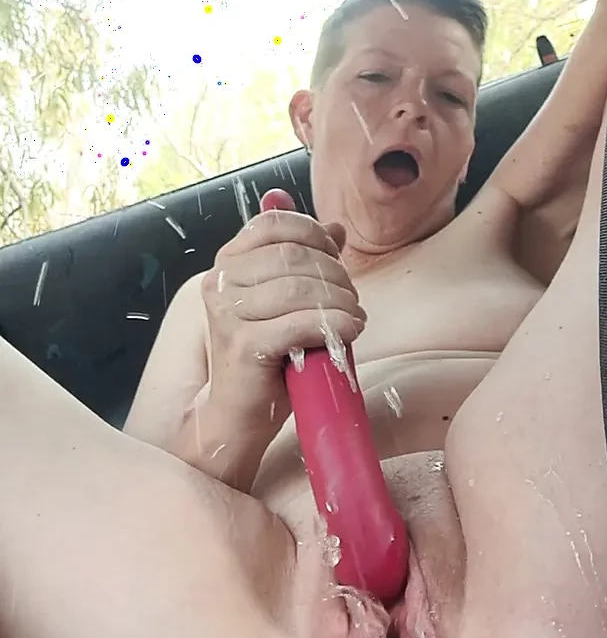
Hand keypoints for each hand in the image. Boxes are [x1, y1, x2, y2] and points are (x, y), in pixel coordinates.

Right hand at [200, 199, 366, 432]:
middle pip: (293, 256)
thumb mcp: (285, 299)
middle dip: (335, 273)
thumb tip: (336, 228)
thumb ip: (304, 259)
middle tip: (352, 298)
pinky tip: (351, 331)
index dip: (313, 234)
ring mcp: (228, 313)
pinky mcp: (244, 345)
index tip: (335, 255)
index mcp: (228, 261)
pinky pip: (301, 323)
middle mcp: (221, 281)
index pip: (274, 223)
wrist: (238, 414)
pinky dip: (335, 324)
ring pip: (300, 288)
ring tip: (355, 316)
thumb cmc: (267, 354)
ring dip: (341, 301)